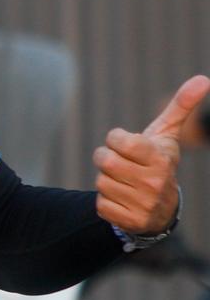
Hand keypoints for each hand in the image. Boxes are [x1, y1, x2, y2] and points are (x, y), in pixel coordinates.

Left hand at [93, 75, 208, 235]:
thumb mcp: (168, 134)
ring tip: (125, 181)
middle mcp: (154, 182)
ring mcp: (143, 203)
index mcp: (161, 159)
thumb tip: (204, 79)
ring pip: (101, 182)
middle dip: (107, 159)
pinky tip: (123, 199)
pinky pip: (100, 205)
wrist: (162, 207)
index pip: (119, 141)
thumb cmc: (158, 161)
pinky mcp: (129, 220)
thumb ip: (181, 106)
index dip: (116, 139)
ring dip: (107, 181)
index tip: (126, 143)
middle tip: (121, 163)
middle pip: (105, 161)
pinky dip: (106, 201)